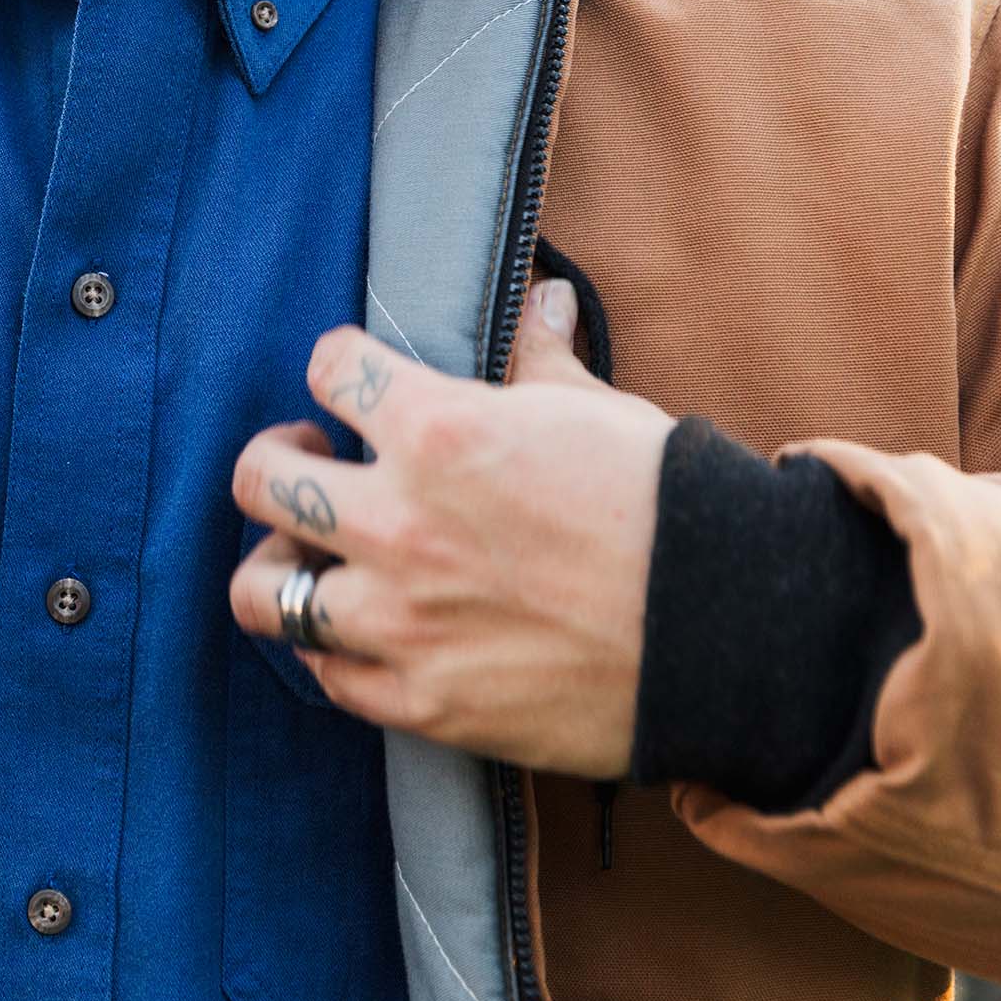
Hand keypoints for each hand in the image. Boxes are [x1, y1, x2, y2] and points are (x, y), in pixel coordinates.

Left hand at [227, 279, 674, 777]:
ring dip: (278, 569)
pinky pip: (324, 675)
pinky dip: (331, 650)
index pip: (328, 369)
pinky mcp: (422, 701)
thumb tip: (542, 299)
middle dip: (276, 464)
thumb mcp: (600, 411)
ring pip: (259, 591)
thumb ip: (542, 358)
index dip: (339, 369)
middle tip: (314, 463)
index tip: (353, 385)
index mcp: (439, 433)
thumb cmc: (675, 512)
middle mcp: (400, 523)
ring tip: (314, 558)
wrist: (741, 638)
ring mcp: (402, 620)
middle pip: (259, 481)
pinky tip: (360, 630)